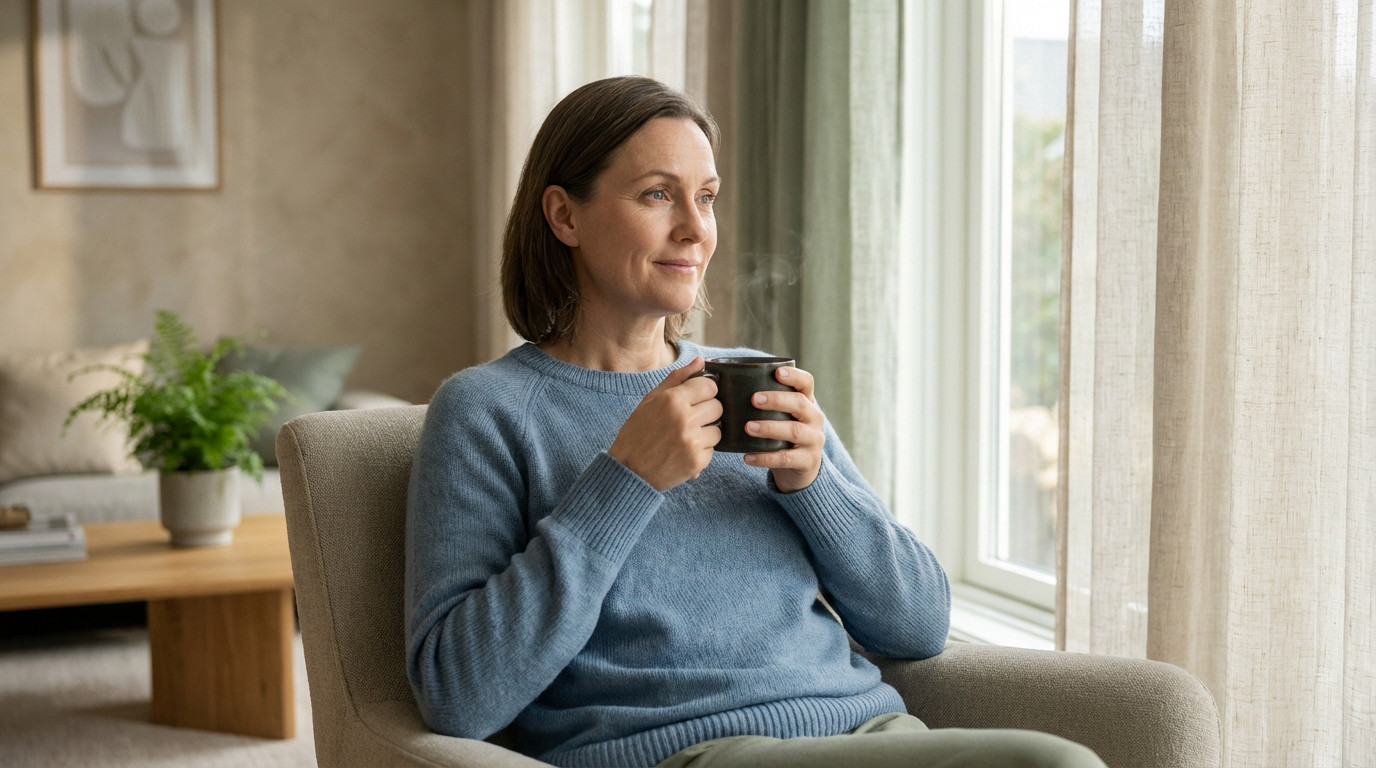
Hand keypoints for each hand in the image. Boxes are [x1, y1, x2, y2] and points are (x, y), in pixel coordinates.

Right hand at [608, 357, 722, 491]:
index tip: (695, 399)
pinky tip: (683, 452)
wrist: (628, 470)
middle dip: (707, 412)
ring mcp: (692, 442)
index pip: (709, 386)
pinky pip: (712, 450)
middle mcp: (684, 419)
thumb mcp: (651, 400)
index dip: (704, 392)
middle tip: (688, 421)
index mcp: (672, 400)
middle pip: (717, 407)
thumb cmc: (638, 432)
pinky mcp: (697, 462)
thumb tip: (701, 361)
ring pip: (717, 430)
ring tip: (684, 438)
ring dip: (705, 433)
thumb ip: (677, 378)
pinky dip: (700, 452)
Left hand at [743, 366, 824, 492]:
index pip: (806, 383)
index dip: (794, 376)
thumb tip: (725, 385)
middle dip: (777, 400)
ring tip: (748, 427)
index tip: (777, 372)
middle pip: (800, 403)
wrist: (801, 467)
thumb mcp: (782, 415)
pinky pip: (785, 458)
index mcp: (807, 402)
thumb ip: (766, 402)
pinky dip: (765, 458)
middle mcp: (814, 418)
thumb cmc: (783, 434)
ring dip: (770, 428)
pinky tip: (747, 457)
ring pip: (794, 431)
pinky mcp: (808, 461)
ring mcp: (813, 440)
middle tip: (754, 399)